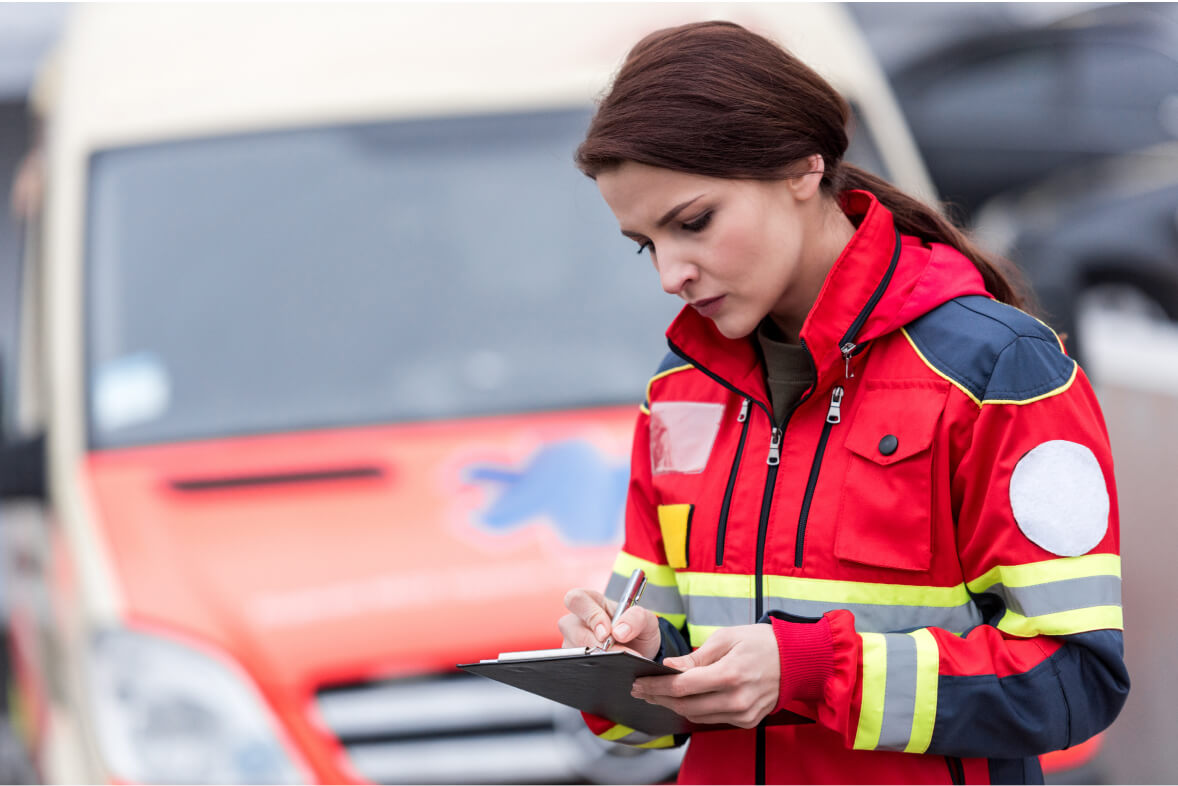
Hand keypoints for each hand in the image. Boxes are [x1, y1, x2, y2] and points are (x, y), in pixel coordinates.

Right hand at [558, 587, 661, 659]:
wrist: (640, 654)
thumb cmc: (638, 631)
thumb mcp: (646, 620)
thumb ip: (636, 618)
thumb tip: (619, 632)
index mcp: (592, 601)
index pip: (576, 599)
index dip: (589, 615)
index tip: (607, 632)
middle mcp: (577, 620)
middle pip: (569, 626)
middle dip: (593, 642)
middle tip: (616, 652)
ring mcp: (572, 641)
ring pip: (573, 649)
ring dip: (597, 657)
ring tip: (618, 661)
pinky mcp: (574, 660)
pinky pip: (577, 665)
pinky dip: (595, 667)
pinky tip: (610, 668)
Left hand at [630, 624, 779, 727]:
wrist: (796, 659)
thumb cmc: (761, 642)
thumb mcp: (726, 638)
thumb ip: (696, 656)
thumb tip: (670, 667)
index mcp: (730, 674)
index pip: (682, 686)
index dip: (656, 686)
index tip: (639, 682)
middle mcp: (737, 699)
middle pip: (686, 705)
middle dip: (659, 697)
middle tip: (641, 690)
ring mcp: (743, 713)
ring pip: (696, 716)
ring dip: (674, 706)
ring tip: (657, 694)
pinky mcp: (747, 720)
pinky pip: (712, 719)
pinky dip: (695, 710)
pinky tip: (684, 699)